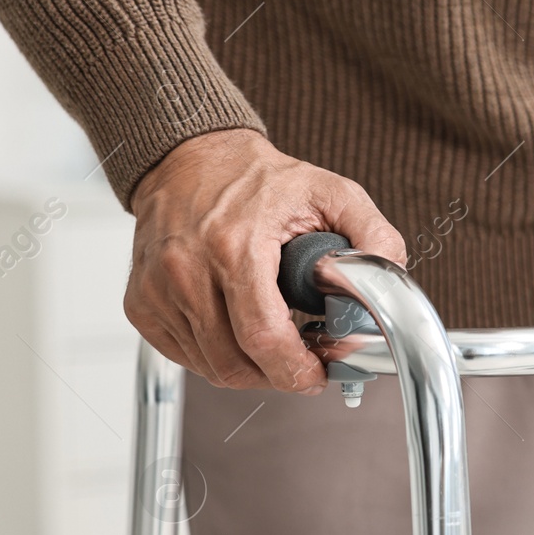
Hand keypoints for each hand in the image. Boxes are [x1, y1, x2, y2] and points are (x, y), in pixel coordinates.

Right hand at [126, 129, 406, 391]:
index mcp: (234, 246)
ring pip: (210, 367)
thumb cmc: (258, 180)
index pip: (263, 337)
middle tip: (306, 361)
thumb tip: (392, 279)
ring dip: (250, 368)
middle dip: (278, 375)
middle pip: (234, 363)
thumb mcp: (333, 193)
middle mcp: (186, 269)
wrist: (191, 159)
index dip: (296, 370)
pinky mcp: (140, 303)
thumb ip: (373, 237)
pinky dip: (217, 356)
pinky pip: (184, 356)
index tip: (318, 375)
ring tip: (278, 341)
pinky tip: (240, 331)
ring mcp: (157, 290)